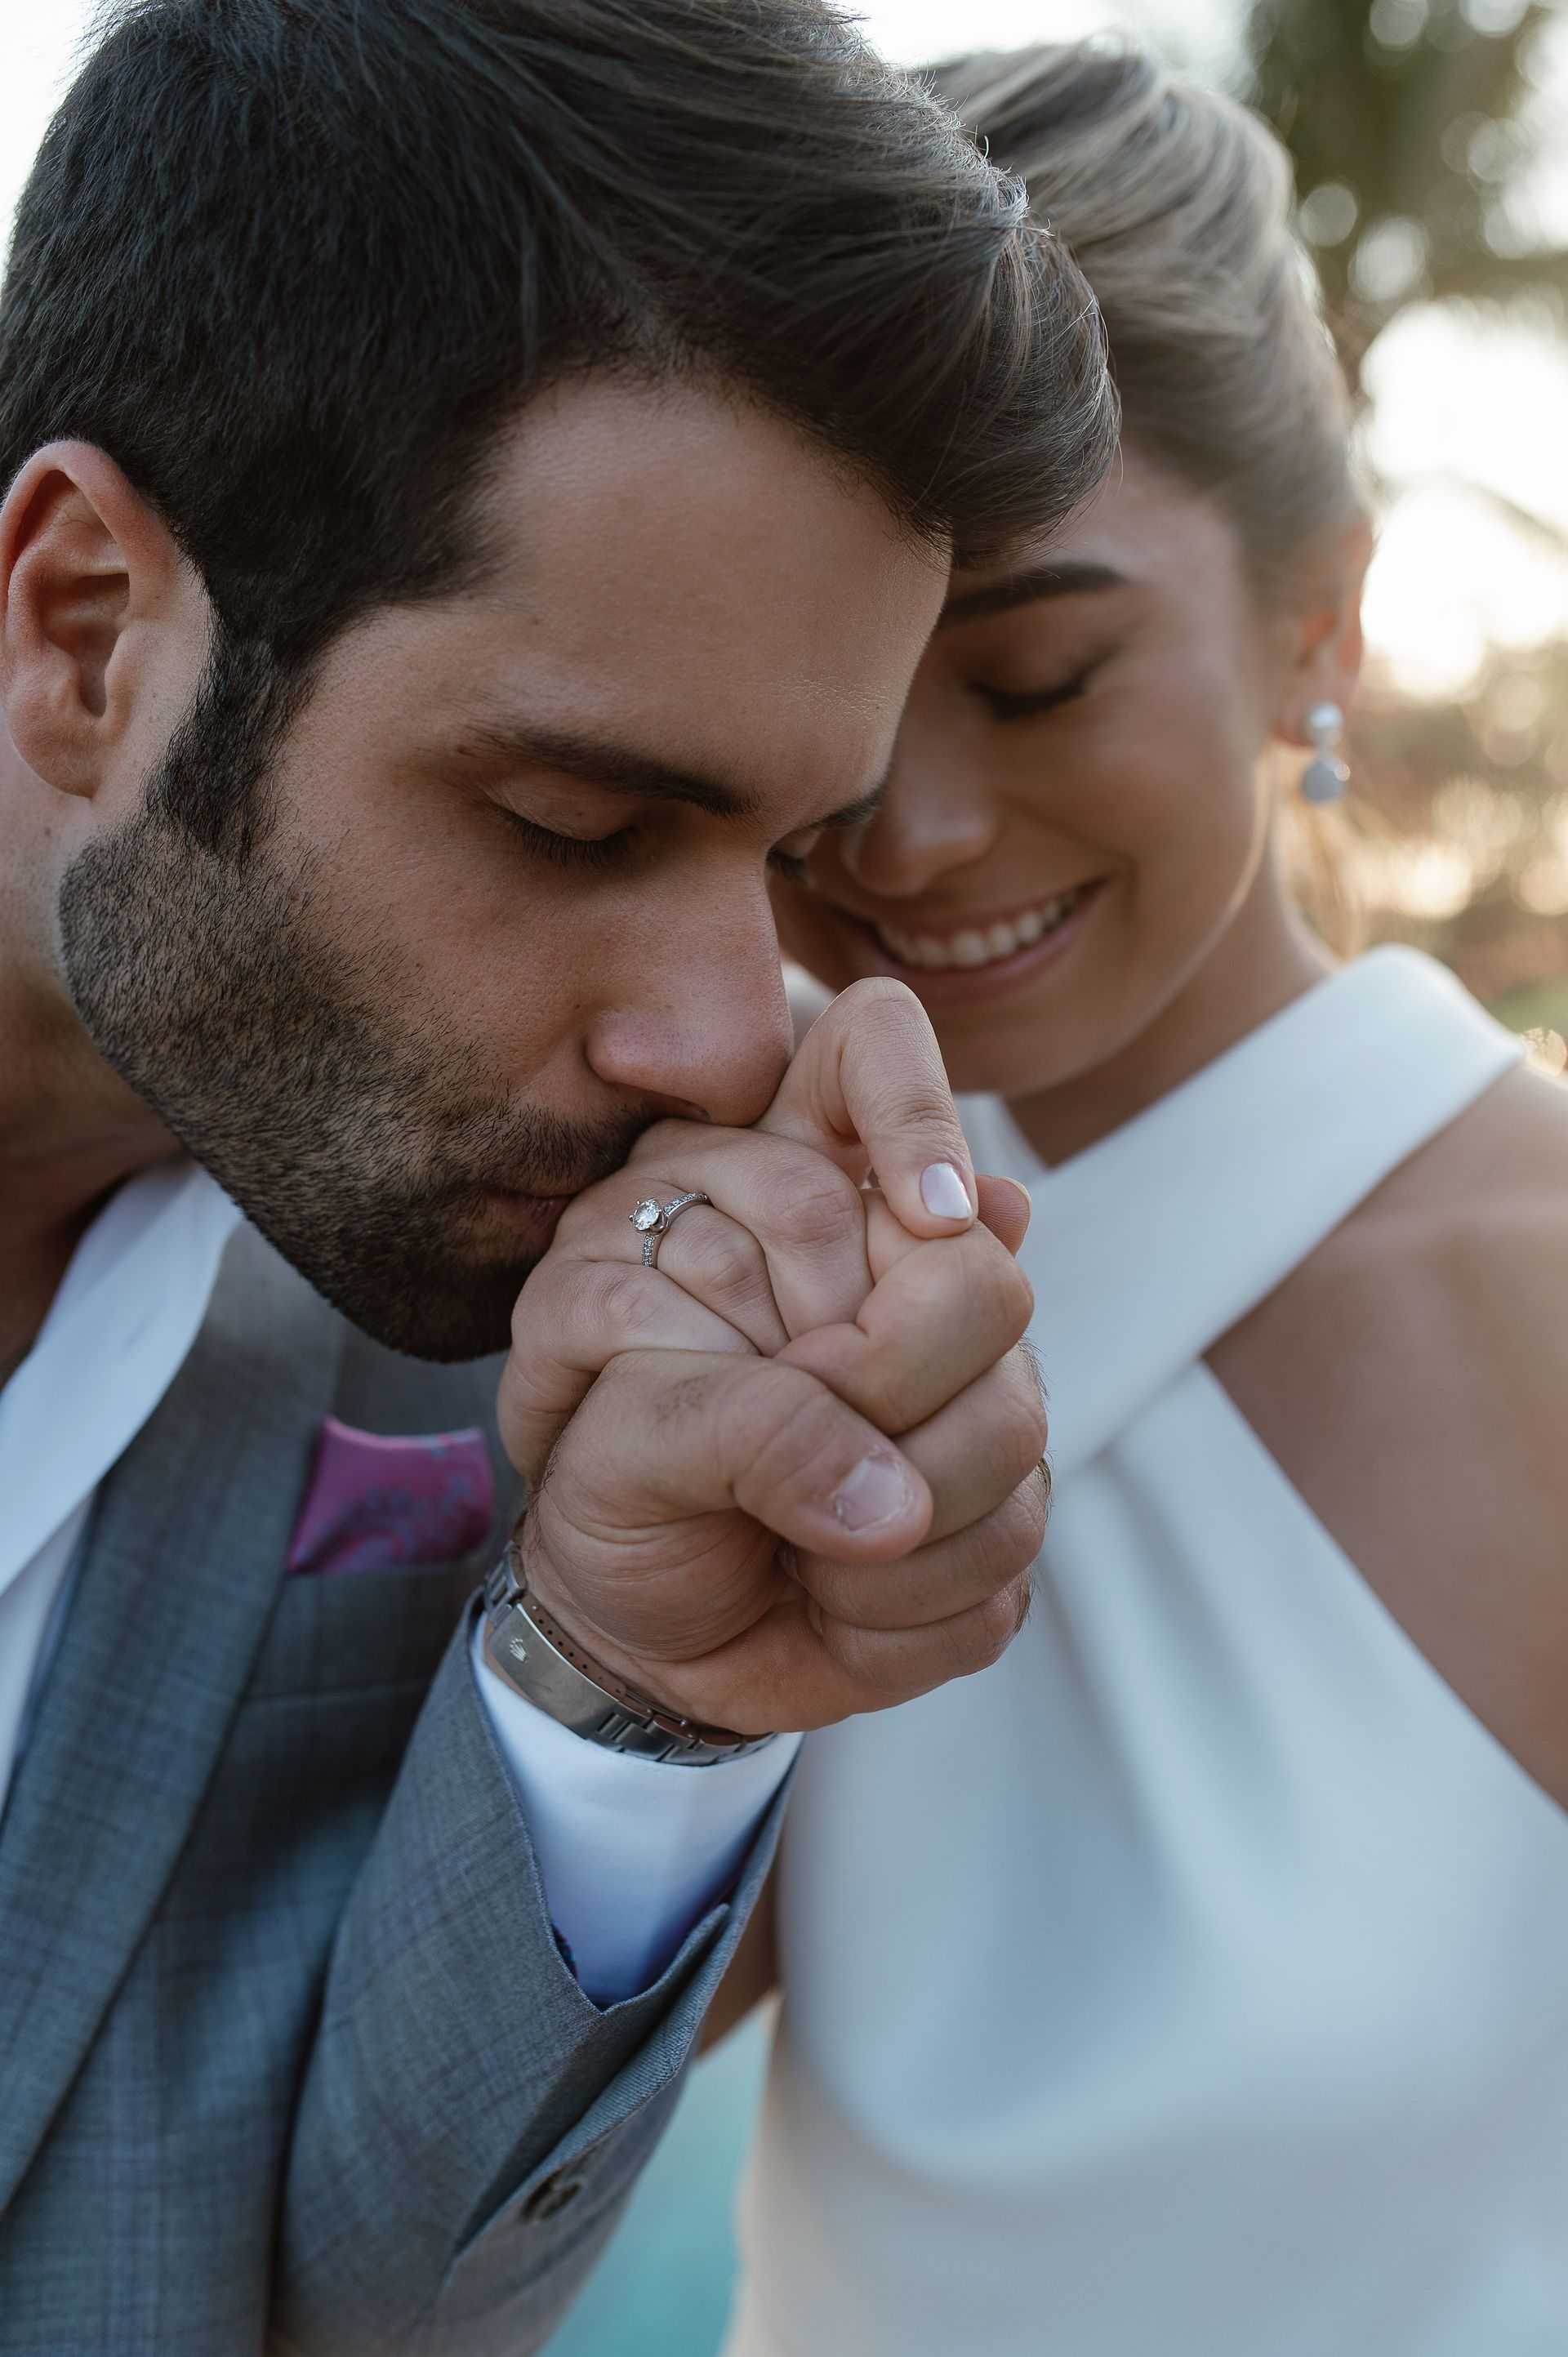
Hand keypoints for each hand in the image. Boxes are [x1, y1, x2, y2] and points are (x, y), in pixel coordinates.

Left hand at [496, 979, 1046, 1731]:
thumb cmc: (610, 1490)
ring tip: (785, 1550)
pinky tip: (829, 1602)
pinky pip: (1004, 1541)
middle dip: (876, 1385)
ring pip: (1011, 1416)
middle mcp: (891, 1271)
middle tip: (771, 1452)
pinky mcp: (998, 1506)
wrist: (632, 1623)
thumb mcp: (612, 1433)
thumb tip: (903, 1485)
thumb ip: (737, 1414)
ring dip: (881, 1526)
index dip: (912, 1107)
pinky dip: (902, 1604)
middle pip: (979, 1274)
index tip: (922, 1218)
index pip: (874, 1046)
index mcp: (782, 1199)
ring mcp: (965, 1385)